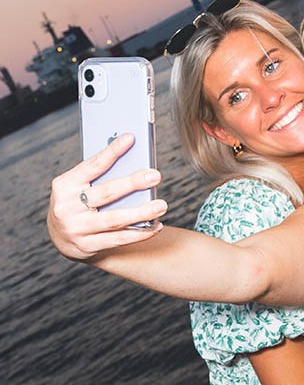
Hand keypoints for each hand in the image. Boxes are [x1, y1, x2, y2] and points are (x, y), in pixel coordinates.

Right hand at [47, 133, 167, 259]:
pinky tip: (156, 225)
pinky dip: (139, 233)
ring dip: (142, 212)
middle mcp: (66, 207)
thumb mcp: (80, 184)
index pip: (92, 166)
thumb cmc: (79, 200)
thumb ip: (101, 174)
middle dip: (133, 183)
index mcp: (65, 185)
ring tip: (162, 205)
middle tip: (156, 175)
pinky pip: (118, 239)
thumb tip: (134, 157)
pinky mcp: (86, 246)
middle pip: (106, 192)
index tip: (131, 138)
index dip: (112, 151)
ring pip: (114, 219)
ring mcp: (75, 229)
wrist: (61, 236)